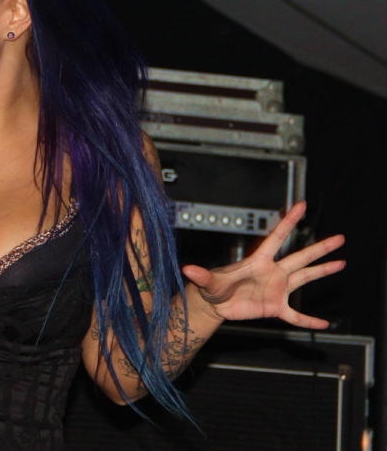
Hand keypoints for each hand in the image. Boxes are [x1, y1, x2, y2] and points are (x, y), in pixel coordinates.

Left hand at [181, 201, 345, 328]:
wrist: (215, 303)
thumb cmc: (212, 288)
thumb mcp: (209, 282)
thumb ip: (202, 275)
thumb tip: (187, 269)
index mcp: (258, 262)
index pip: (277, 238)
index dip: (288, 222)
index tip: (300, 205)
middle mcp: (272, 272)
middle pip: (300, 257)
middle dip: (320, 248)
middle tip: (339, 238)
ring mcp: (276, 289)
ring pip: (304, 278)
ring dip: (322, 271)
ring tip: (341, 263)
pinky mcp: (275, 307)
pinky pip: (296, 315)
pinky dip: (308, 320)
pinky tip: (323, 323)